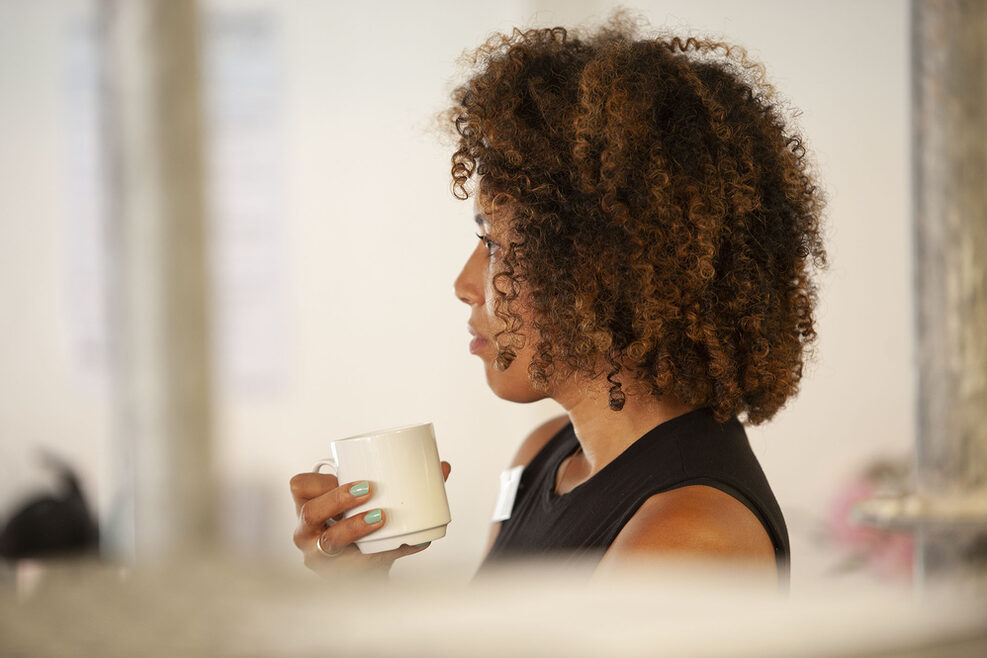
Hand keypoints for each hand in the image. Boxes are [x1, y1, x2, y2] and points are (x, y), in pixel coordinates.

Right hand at [290, 461, 451, 576]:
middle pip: (311, 512)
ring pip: (329, 542)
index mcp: (311, 505)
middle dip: (338, 499)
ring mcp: (319, 556)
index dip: (320, 479)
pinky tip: (409, 542)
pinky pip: (358, 563)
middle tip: (369, 490)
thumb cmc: (361, 530)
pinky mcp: (337, 575)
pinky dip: (387, 552)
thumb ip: (401, 482)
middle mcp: (307, 532)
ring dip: (355, 527)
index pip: (300, 486)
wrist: (364, 575)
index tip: (347, 474)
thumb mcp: (369, 503)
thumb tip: (442, 466)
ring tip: (382, 517)